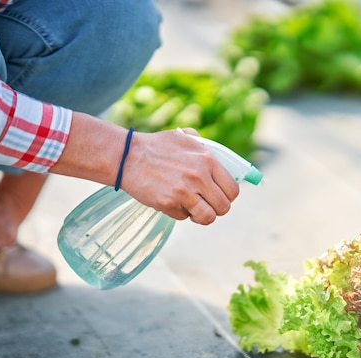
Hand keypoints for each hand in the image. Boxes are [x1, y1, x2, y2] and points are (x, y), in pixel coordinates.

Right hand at [120, 128, 239, 223]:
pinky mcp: (168, 203)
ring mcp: (184, 191)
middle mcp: (199, 176)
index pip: (232, 189)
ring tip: (193, 209)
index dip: (228, 196)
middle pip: (223, 207)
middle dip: (216, 209)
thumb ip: (205, 147)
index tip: (220, 196)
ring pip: (208, 217)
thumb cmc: (157, 147)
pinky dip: (180, 213)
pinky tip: (171, 201)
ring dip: (201, 216)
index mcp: (207, 160)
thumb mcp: (185, 138)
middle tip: (206, 205)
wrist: (127, 156)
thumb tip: (223, 162)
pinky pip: (184, 217)